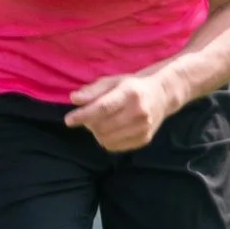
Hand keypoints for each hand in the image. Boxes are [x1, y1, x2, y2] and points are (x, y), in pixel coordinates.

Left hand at [65, 71, 180, 151]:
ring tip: (99, 122)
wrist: (161, 96)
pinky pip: (114, 147)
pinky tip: (110, 130)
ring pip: (106, 139)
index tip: (68, 120)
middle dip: (89, 123)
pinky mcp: (144, 139)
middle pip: (103, 126)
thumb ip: (93, 90)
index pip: (103, 107)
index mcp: (130, 93)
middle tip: (88, 117)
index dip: (83, 115)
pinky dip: (106, 140)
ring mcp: (143, 128)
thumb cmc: (131, 87)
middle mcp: (139, 112)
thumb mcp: (112, 81)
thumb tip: (74, 99)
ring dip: (96, 133)